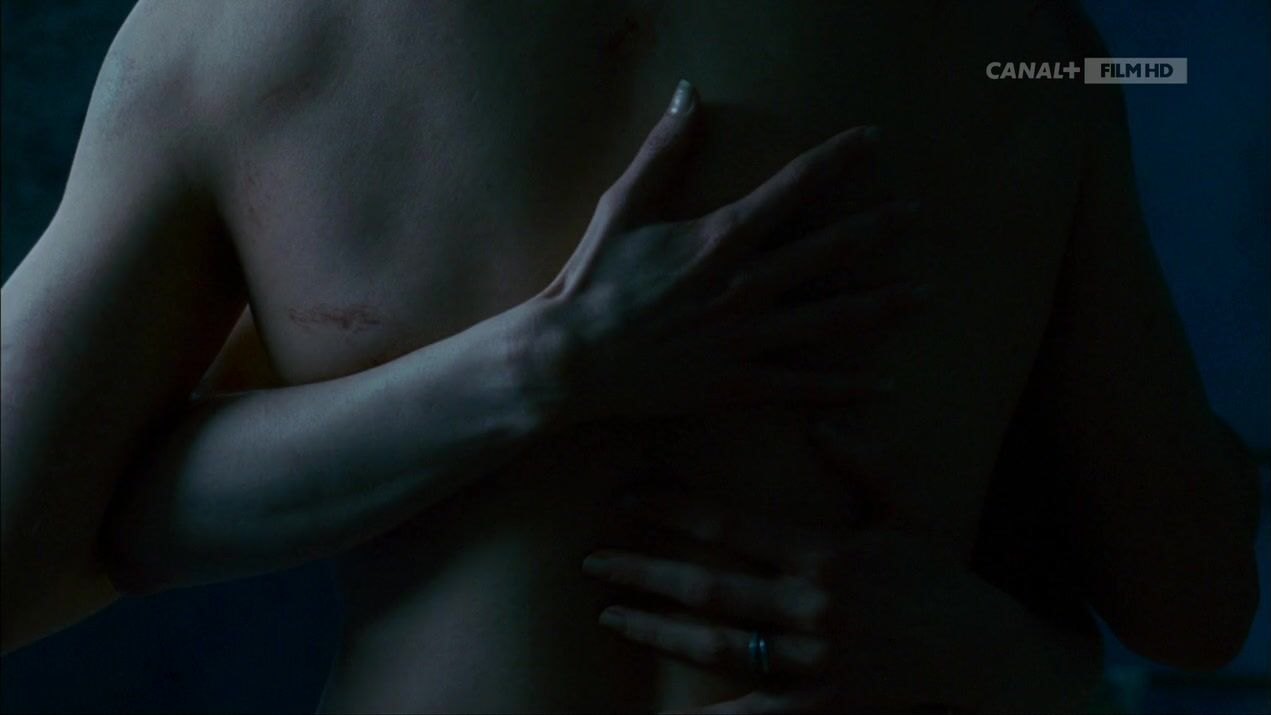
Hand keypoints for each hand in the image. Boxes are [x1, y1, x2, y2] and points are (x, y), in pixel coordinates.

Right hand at [540, 80, 925, 421]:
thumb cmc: (592, 280)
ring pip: (832, 320)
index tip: (873, 140)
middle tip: (918, 215)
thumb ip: (662, 151)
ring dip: (883, 305)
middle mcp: (747, 284)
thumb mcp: (622, 206)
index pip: (795, 186)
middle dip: (880, 228)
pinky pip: (802, 386)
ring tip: (924, 295)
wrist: (572, 358)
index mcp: (722, 237)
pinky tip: (881, 388)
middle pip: (830, 250)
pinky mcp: (738, 384)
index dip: (839, 158)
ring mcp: (747, 338)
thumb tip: (688, 94)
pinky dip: (844, 388)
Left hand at [583, 489, 1089, 713]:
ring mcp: (817, 660)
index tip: (628, 499)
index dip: (675, 511)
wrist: (983, 651)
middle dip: (644, 572)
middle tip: (592, 562)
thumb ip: (866, 465)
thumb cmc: (939, 575)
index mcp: (826, 552)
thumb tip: (819, 425)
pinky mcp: (825, 705)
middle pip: (710, 588)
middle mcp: (813, 605)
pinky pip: (758, 712)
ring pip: (719, 646)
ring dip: (659, 629)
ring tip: (611, 614)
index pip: (732, 526)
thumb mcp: (910, 511)